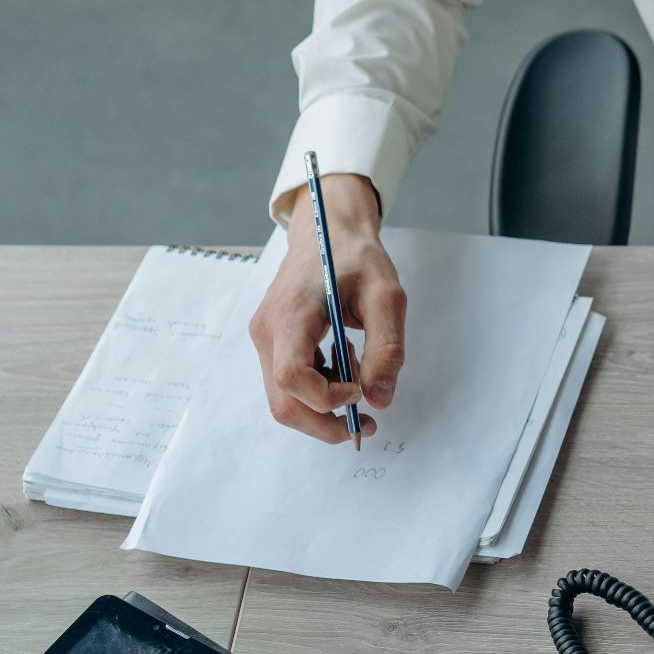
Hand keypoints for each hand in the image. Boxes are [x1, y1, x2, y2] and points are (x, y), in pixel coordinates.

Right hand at [249, 174, 405, 442]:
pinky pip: (289, 383)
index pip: (291, 377)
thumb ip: (387, 347)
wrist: (326, 229)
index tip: (361, 390)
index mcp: (291, 314)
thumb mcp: (386, 295)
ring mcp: (266, 339)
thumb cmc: (356, 256)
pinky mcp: (274, 342)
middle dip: (324, 423)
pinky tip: (346, 367)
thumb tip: (379, 399)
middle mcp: (268, 332)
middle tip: (367, 423)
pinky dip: (319, 390)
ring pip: (284, 398)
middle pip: (283, 402)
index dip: (326, 398)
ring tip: (359, 378)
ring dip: (324, 407)